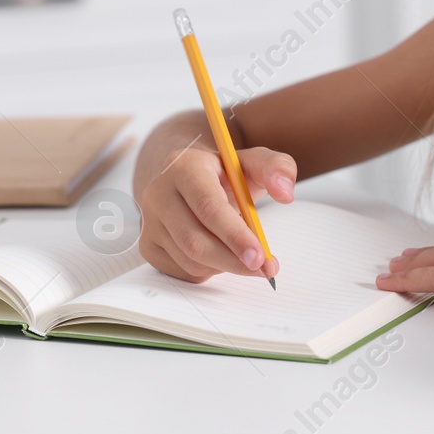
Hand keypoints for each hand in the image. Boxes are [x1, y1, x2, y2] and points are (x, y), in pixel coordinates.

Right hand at [135, 143, 294, 282]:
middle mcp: (158, 194)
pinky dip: (209, 270)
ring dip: (224, 266)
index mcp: (184, 167)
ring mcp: (148, 222)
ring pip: (190, 260)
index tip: (261, 256)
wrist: (188, 177)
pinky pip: (182, 271)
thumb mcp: (253, 163)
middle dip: (234, 260)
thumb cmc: (224, 173)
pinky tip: (219, 253)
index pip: (208, 207)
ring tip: (244, 254)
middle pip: (196, 241)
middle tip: (264, 269)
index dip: (235, 235)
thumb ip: (277, 168)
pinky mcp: (148, 245)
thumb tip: (285, 192)